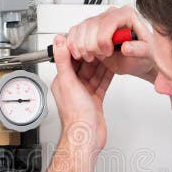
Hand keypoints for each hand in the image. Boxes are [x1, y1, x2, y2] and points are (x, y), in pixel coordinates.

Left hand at [50, 35, 113, 153]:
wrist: (86, 135)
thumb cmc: (76, 115)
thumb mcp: (68, 82)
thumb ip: (63, 61)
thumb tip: (58, 43)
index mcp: (63, 81)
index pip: (70, 58)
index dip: (79, 47)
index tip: (87, 36)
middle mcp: (73, 86)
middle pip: (84, 64)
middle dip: (92, 53)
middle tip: (102, 42)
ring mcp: (84, 93)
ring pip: (94, 73)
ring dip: (101, 63)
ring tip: (109, 51)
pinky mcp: (95, 99)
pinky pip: (101, 83)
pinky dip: (107, 75)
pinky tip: (112, 67)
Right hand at [65, 5, 156, 81]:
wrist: (136, 61)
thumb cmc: (142, 55)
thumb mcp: (146, 54)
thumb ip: (138, 50)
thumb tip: (127, 47)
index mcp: (126, 15)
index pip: (108, 21)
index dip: (103, 39)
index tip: (108, 52)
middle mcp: (112, 15)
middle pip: (91, 25)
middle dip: (93, 45)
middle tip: (103, 56)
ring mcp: (99, 21)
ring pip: (81, 29)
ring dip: (82, 47)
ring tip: (93, 57)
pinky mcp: (89, 29)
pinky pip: (74, 32)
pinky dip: (73, 45)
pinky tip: (81, 54)